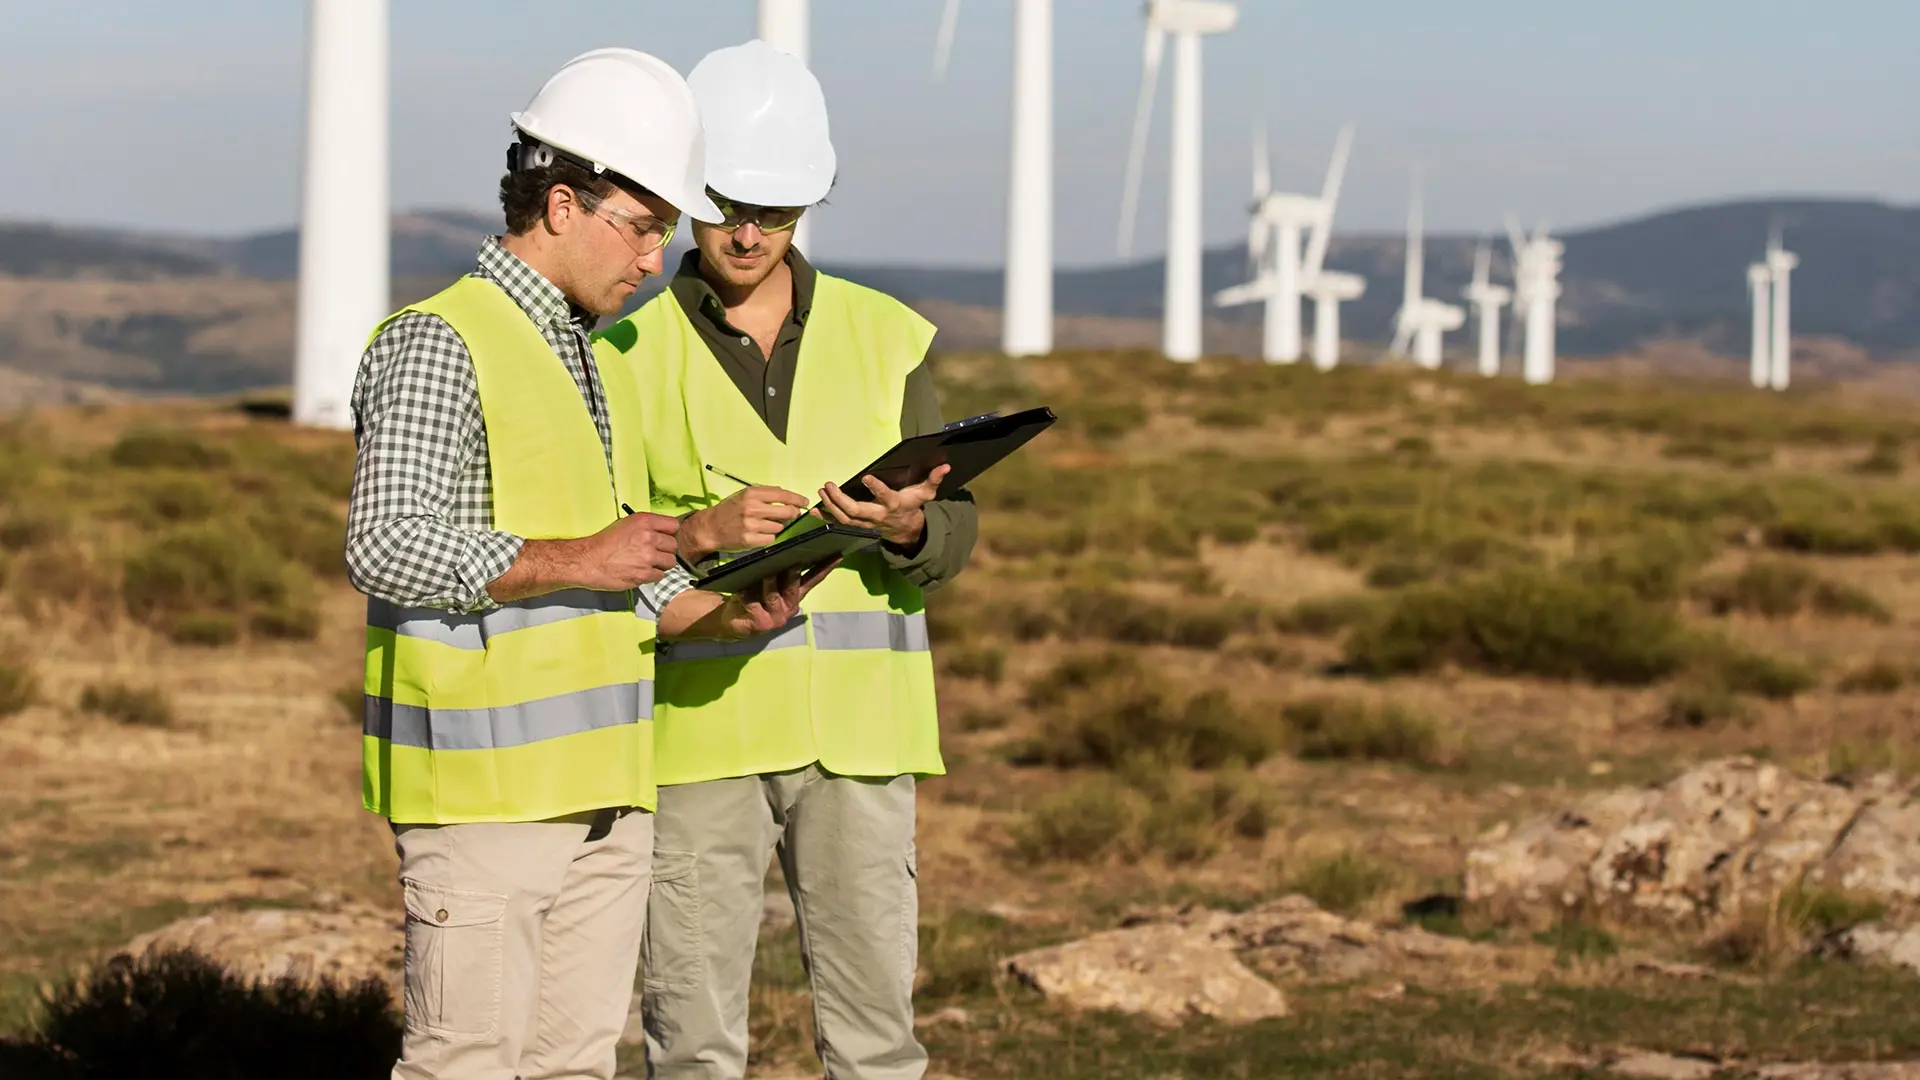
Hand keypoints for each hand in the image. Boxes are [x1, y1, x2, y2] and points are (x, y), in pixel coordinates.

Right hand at [580, 512, 680, 588]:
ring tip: (647, 564)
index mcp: (644, 521)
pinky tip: (640, 572)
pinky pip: (660, 575)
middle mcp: (649, 537)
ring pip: (670, 562)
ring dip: (661, 564)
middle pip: (673, 545)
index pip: (674, 525)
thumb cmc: (604, 542)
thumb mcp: (625, 524)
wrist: (588, 561)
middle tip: (653, 553)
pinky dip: (652, 575)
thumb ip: (646, 527)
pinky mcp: (644, 574)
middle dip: (665, 550)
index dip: (670, 533)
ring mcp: (648, 556)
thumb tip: (662, 532)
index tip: (664, 538)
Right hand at [683, 485, 810, 557]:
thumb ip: (764, 494)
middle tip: (792, 515)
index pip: (782, 494)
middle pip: (787, 512)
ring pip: (779, 527)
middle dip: (793, 514)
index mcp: (752, 494)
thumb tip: (787, 496)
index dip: (797, 498)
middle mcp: (752, 508)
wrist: (710, 527)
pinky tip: (759, 534)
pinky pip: (771, 539)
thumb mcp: (744, 495)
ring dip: (777, 527)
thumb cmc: (729, 510)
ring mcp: (751, 525)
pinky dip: (768, 537)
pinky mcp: (750, 540)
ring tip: (765, 525)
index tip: (805, 502)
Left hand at [711, 559, 839, 640]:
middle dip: (793, 574)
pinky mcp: (761, 624)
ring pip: (774, 596)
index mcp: (794, 596)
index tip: (837, 555)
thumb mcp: (768, 585)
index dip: (825, 568)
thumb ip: (777, 573)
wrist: (733, 623)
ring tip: (766, 573)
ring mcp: (776, 617)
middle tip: (793, 560)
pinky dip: (747, 596)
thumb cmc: (752, 599)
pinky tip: (741, 589)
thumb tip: (782, 550)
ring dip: (770, 583)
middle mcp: (789, 607)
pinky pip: (753, 605)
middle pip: (793, 587)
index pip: (812, 580)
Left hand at [818, 464, 948, 547]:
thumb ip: (934, 479)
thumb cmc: (913, 506)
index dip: (877, 489)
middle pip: (856, 511)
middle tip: (830, 486)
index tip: (866, 477)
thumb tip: (945, 466)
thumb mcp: (926, 493)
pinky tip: (814, 509)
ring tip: (821, 491)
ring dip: (830, 506)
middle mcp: (877, 515)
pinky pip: (839, 522)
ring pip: (845, 518)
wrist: (906, 530)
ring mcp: (866, 522)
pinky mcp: (857, 524)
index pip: (885, 497)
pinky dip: (825, 516)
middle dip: (841, 500)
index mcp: (894, 504)